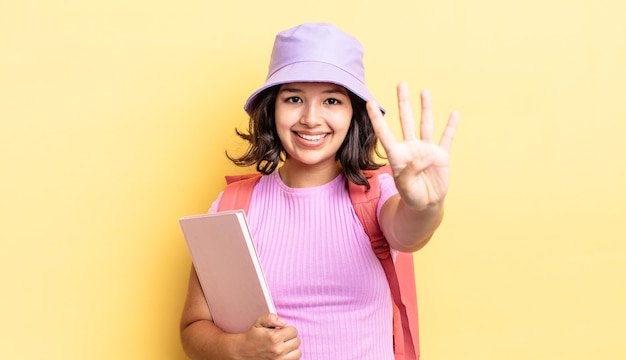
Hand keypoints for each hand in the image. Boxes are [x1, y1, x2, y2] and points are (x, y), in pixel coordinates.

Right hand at [235, 314, 300, 358]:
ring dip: (292, 348)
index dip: (288, 329)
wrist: (243, 352)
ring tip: (284, 346)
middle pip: (297, 341)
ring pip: (297, 352)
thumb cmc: (252, 336)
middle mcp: (278, 350)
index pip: (294, 331)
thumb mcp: (259, 322)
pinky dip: (291, 356)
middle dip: (290, 338)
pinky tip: (284, 353)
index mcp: (275, 337)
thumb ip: (272, 318)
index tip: (281, 331)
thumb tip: (284, 322)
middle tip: (282, 338)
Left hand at [367, 83, 458, 210]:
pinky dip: (450, 126)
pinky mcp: (441, 156)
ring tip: (424, 91)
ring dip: (425, 108)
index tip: (369, 102)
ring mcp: (426, 150)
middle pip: (405, 121)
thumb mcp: (406, 188)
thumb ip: (410, 172)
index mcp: (397, 155)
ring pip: (425, 124)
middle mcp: (410, 148)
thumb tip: (424, 157)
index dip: (377, 118)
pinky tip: (454, 113)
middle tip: (401, 84)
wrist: (425, 204)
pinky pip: (446, 138)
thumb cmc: (411, 196)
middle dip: (403, 103)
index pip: (384, 133)